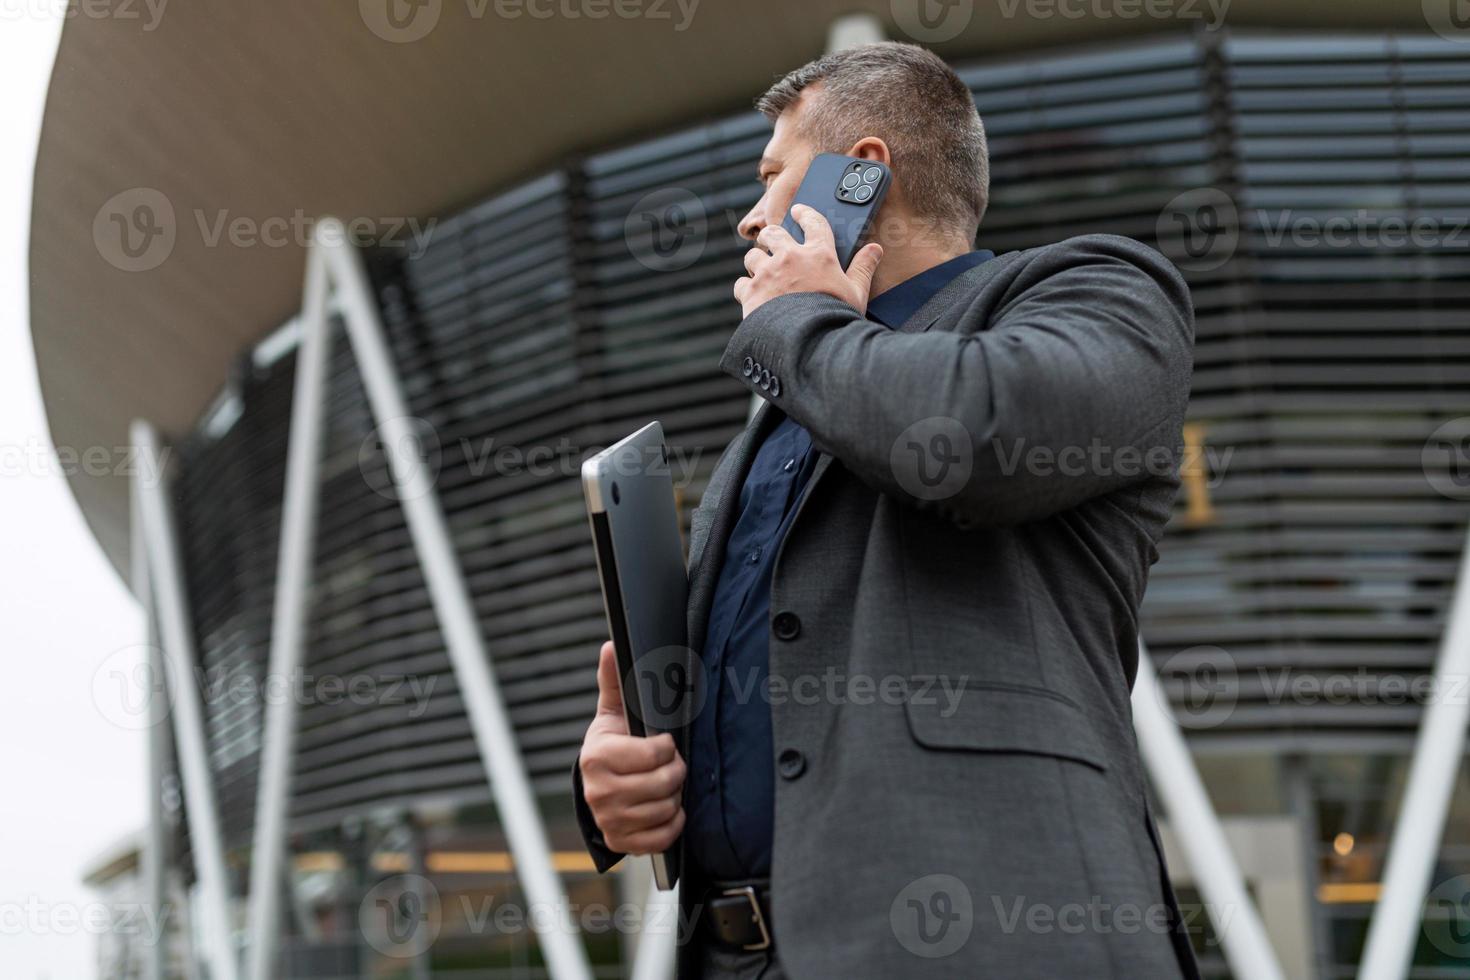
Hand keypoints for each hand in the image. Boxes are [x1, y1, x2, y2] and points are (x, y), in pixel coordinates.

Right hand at [578, 641, 686, 854]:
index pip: (655, 753)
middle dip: (675, 772)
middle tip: (670, 765)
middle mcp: (600, 792)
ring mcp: (610, 820)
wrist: (594, 789)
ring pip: (666, 809)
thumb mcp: (611, 715)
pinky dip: (672, 823)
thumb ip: (613, 681)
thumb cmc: (610, 747)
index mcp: (598, 758)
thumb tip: (610, 645)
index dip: (666, 747)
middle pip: (664, 783)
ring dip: (674, 796)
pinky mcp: (621, 842)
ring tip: (665, 785)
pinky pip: (663, 837)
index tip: (662, 744)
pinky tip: (665, 809)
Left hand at [734, 205, 883, 318]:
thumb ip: (863, 268)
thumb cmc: (835, 318)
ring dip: (756, 262)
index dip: (805, 214)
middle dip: (770, 235)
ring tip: (760, 272)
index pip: (814, 223)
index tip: (798, 211)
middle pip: (773, 233)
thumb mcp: (856, 293)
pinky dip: (745, 290)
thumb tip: (875, 249)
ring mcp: (768, 273)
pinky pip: (741, 284)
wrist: (808, 342)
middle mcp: (790, 258)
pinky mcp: (751, 292)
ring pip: (752, 256)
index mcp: (819, 255)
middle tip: (771, 241)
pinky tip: (751, 297)